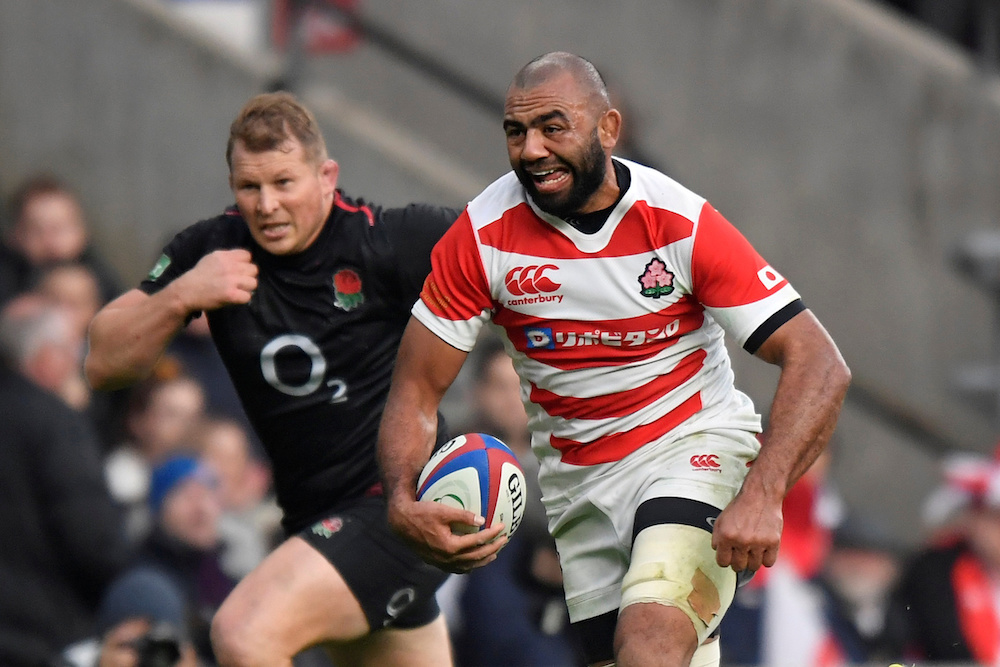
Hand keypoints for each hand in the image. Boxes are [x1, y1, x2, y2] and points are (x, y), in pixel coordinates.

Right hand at [174, 249, 257, 311]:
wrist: (186, 292)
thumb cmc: (199, 276)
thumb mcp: (211, 259)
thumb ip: (227, 258)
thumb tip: (245, 260)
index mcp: (224, 256)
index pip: (247, 255)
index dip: (245, 264)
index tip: (238, 271)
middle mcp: (229, 266)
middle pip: (253, 269)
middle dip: (248, 276)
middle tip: (239, 283)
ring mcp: (231, 280)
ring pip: (253, 283)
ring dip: (247, 288)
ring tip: (237, 290)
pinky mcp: (231, 294)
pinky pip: (248, 296)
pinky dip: (242, 299)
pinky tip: (234, 298)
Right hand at [388, 497, 506, 572]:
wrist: (401, 523)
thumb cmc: (421, 513)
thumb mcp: (442, 511)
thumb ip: (462, 516)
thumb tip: (482, 520)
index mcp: (450, 547)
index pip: (477, 542)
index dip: (492, 534)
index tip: (502, 527)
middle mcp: (447, 559)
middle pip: (476, 557)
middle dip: (492, 549)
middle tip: (504, 540)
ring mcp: (441, 563)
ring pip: (468, 566)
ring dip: (483, 560)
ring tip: (494, 553)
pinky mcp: (436, 562)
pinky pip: (457, 568)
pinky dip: (469, 565)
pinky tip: (474, 560)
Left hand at [711, 490, 781, 572]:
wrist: (760, 495)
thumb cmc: (740, 508)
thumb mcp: (721, 520)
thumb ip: (717, 538)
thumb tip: (718, 552)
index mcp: (726, 536)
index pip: (722, 562)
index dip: (725, 560)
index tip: (729, 557)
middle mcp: (742, 541)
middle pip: (738, 566)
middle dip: (738, 562)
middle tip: (741, 554)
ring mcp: (758, 542)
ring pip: (754, 566)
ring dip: (752, 560)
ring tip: (752, 551)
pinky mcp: (773, 542)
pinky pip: (769, 562)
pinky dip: (766, 559)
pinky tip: (763, 550)